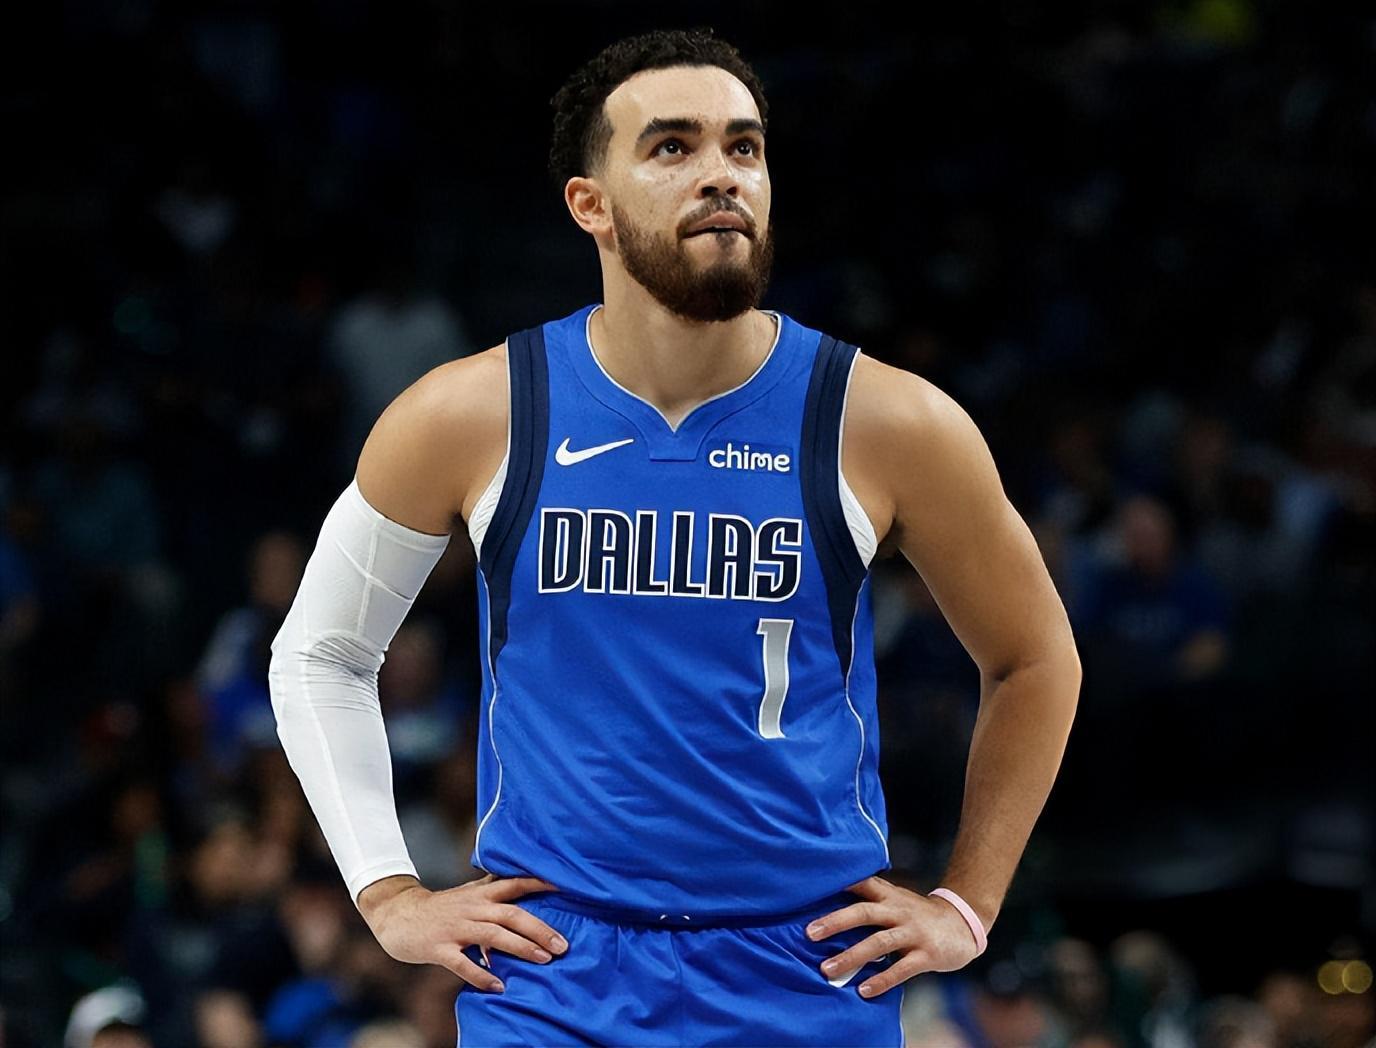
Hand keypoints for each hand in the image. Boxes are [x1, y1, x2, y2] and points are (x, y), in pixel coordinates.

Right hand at [358, 873, 566, 992]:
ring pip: (492, 936)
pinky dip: (481, 975)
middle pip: (510, 914)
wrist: (397, 914)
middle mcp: (471, 908)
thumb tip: (523, 882)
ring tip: (543, 961)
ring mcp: (455, 928)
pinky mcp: (439, 948)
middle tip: (562, 945)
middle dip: (538, 929)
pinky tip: (498, 986)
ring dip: (520, 948)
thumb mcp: (468, 893)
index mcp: (480, 894)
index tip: (564, 888)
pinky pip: (462, 963)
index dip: (538, 884)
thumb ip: (493, 890)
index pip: (514, 884)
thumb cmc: (441, 907)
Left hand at [805, 875, 982, 997]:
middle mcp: (899, 911)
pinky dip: (882, 980)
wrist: (963, 924)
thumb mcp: (896, 899)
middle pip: (864, 912)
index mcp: (889, 896)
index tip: (811, 888)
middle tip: (810, 934)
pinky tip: (864, 989)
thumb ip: (870, 898)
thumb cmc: (918, 914)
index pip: (862, 884)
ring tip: (827, 969)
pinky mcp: (926, 954)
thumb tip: (831, 901)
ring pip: (878, 942)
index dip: (839, 883)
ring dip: (851, 956)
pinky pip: (901, 969)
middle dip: (835, 922)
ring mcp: (913, 932)